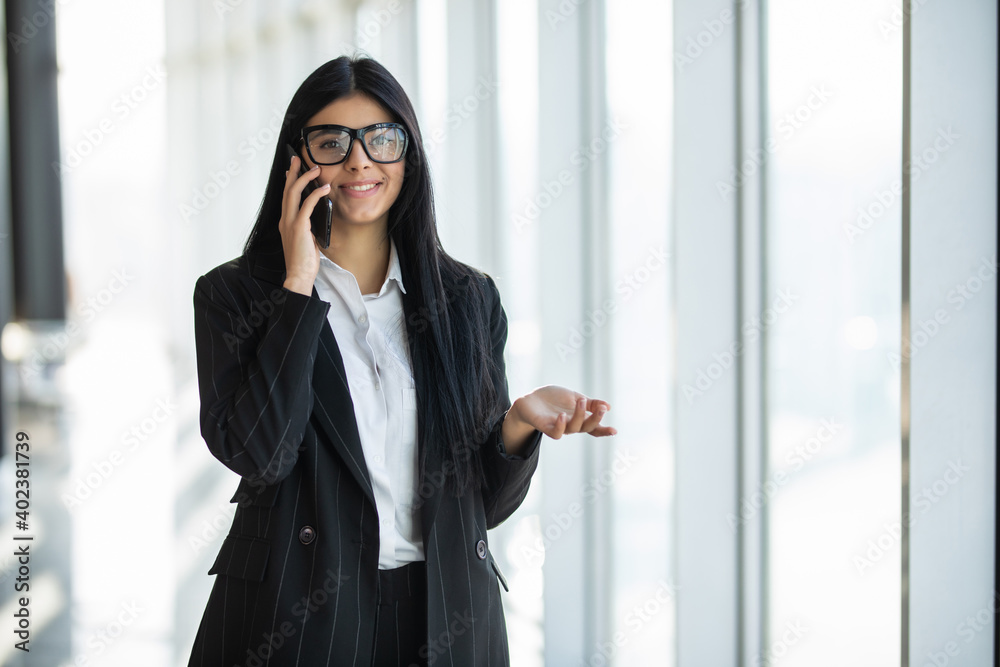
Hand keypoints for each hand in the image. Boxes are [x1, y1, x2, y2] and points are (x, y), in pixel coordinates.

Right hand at [279, 154, 328, 294]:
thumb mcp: (307, 238)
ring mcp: (290, 222)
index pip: (286, 196)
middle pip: (287, 190)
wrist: (299, 274)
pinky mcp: (299, 227)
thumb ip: (308, 225)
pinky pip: (307, 205)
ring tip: (315, 169)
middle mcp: (285, 219)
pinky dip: (316, 194)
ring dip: (305, 178)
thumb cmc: (304, 260)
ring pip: (294, 193)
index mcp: (285, 222)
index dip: (289, 181)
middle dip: (293, 172)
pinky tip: (324, 188)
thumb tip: (319, 214)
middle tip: (298, 158)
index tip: (293, 169)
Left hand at [510, 384, 616, 439]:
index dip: (604, 430)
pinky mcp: (546, 427)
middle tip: (601, 408)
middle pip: (587, 428)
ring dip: (580, 416)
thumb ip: (590, 403)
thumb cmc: (553, 398)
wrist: (531, 399)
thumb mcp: (574, 397)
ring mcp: (559, 427)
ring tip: (582, 402)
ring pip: (574, 428)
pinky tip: (563, 415)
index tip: (615, 430)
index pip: (594, 427)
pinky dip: (561, 425)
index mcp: (579, 418)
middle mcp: (571, 425)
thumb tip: (608, 406)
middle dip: (596, 419)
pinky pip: (556, 433)